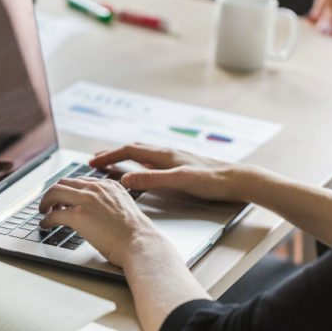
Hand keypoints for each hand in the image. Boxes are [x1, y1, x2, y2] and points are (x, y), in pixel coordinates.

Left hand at [39, 177, 173, 267]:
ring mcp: (86, 200)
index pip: (80, 181)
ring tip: (44, 211)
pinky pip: (53, 214)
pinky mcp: (78, 215)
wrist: (140, 243)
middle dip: (53, 193)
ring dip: (45, 202)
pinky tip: (45, 225)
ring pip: (54, 192)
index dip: (68, 189)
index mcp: (108, 185)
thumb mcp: (125, 208)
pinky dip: (46, 220)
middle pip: (64, 182)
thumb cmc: (136, 233)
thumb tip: (98, 212)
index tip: (63, 197)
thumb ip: (110, 203)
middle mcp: (96, 188)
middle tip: (49, 203)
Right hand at [89, 143, 256, 202]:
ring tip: (113, 162)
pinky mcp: (182, 166)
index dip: (109, 156)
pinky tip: (143, 169)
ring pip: (143, 154)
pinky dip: (140, 163)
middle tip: (95, 160)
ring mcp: (175, 159)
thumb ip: (153, 179)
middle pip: (133, 149)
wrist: (239, 181)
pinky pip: (154, 161)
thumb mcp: (181, 181)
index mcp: (165, 154)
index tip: (92, 162)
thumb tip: (127, 178)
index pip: (129, 150)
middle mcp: (168, 153)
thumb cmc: (214, 181)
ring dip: (125, 156)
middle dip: (112, 154)